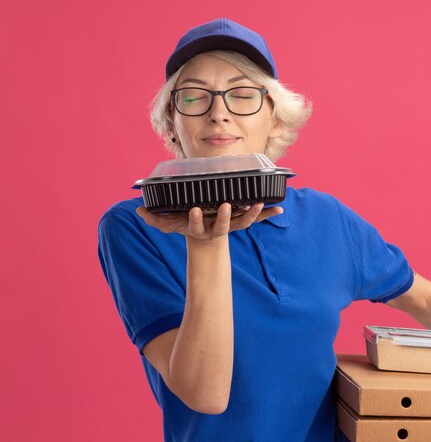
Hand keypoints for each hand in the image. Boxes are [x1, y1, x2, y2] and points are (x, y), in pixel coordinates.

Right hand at [136, 203, 282, 245]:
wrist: (206, 238)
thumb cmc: (188, 225)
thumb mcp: (171, 223)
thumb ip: (155, 218)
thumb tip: (138, 210)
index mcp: (200, 228)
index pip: (196, 225)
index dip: (195, 219)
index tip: (194, 210)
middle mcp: (217, 228)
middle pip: (223, 225)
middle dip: (226, 217)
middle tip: (228, 206)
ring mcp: (232, 225)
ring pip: (244, 222)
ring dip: (253, 215)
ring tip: (260, 203)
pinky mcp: (243, 222)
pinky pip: (258, 219)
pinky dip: (269, 214)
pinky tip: (281, 208)